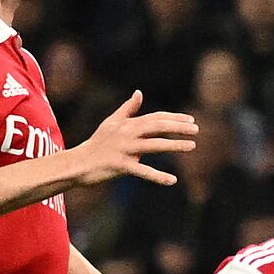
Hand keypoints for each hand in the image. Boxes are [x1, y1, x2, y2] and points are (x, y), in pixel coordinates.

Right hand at [70, 89, 200, 191]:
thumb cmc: (97, 143)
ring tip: (192, 146)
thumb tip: (139, 92)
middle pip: (157, 126)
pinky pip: (142, 171)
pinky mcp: (120, 166)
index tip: (191, 120)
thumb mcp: (111, 123)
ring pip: (153, 145)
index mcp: (127, 124)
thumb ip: (128, 109)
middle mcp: (127, 133)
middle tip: (197, 129)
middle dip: (178, 127)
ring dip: (174, 145)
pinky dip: (158, 176)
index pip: (155, 118)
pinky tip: (173, 180)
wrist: (77, 163)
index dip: (174, 118)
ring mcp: (124, 149)